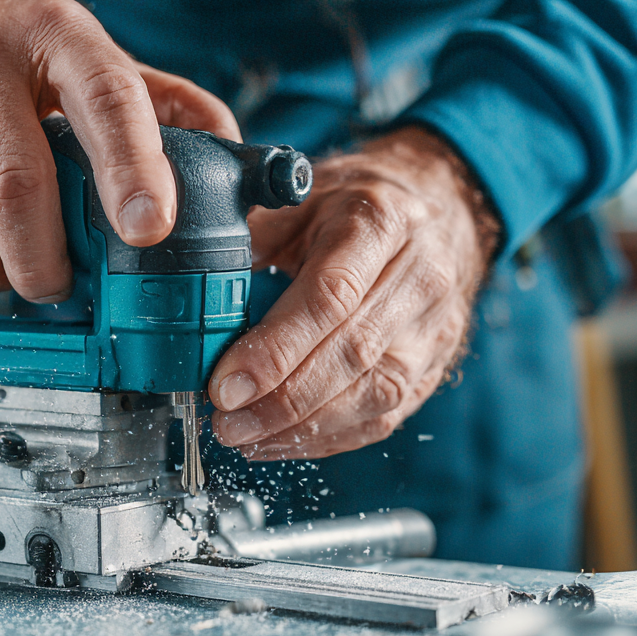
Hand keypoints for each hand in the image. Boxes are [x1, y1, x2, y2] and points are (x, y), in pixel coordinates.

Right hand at [0, 0, 238, 301]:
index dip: (133, 168)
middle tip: (60, 285)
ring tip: (9, 266)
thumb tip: (234, 160)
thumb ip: (160, 101)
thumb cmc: (0, 38)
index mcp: (54, 33)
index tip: (150, 229)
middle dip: (46, 264)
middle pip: (16, 187)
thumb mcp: (81, 47)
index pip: (105, 99)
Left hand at [207, 126, 498, 458]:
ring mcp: (434, 327)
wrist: (438, 210)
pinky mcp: (435, 367)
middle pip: (351, 354)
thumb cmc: (357, 204)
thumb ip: (253, 235)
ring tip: (243, 436)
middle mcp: (419, 277)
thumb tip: (198, 283)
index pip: (329, 297)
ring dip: (301, 428)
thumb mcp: (303, 194)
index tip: (226, 383)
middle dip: (280, 400)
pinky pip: (383, 417)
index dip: (275, 349)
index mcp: (380, 222)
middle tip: (225, 420)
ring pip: (372, 396)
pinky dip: (327, 438)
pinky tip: (280, 441)